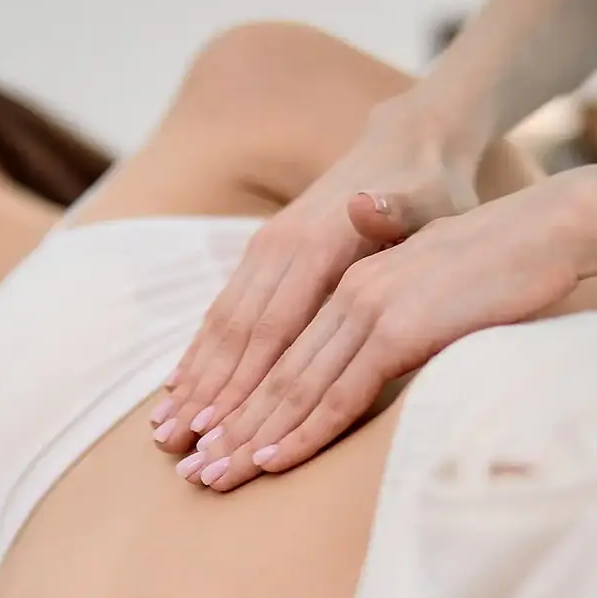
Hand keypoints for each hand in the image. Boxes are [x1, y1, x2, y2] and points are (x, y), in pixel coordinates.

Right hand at [149, 100, 479, 456]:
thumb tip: (366, 201)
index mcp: (316, 244)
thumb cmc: (431, 188)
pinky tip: (178, 391)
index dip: (243, 386)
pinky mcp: (260, 259)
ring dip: (192, 385)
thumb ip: (398, 210)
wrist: (407, 142)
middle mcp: (278, 248)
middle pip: (235, 337)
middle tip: (180, 455)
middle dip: (205, 401)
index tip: (218, 433)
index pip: (272, 329)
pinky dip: (198, 356)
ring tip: (166, 435)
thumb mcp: (429, 199)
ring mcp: (264, 252)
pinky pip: (221, 313)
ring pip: (220, 327)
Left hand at [173, 179, 581, 490]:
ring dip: (246, 436)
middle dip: (222, 426)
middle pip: (264, 371)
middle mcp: (339, 294)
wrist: (543, 225)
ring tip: (209, 476)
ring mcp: (364, 309)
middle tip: (186, 472)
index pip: (263, 343)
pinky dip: (302, 430)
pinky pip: (340, 393)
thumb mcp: (413, 286)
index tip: (194, 434)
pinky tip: (270, 459)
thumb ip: (370, 321)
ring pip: (290, 386)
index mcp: (335, 278)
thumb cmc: (484, 261)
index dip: (224, 391)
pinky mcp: (397, 329)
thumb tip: (345, 354)